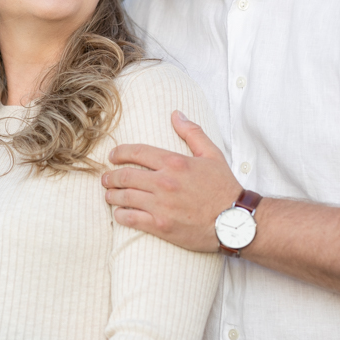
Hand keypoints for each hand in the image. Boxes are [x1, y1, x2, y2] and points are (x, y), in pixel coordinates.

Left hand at [102, 110, 240, 251]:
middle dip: (110, 176)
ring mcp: (160, 205)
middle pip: (125, 176)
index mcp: (174, 163)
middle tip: (106, 178)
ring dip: (111, 195)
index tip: (112, 156)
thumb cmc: (223, 187)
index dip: (120, 153)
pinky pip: (130, 219)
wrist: (234, 222)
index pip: (137, 152)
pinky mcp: (160, 226)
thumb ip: (192, 133)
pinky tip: (119, 213)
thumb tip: (176, 114)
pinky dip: (120, 215)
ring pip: (123, 197)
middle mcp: (164, 183)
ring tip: (109, 195)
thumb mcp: (212, 155)